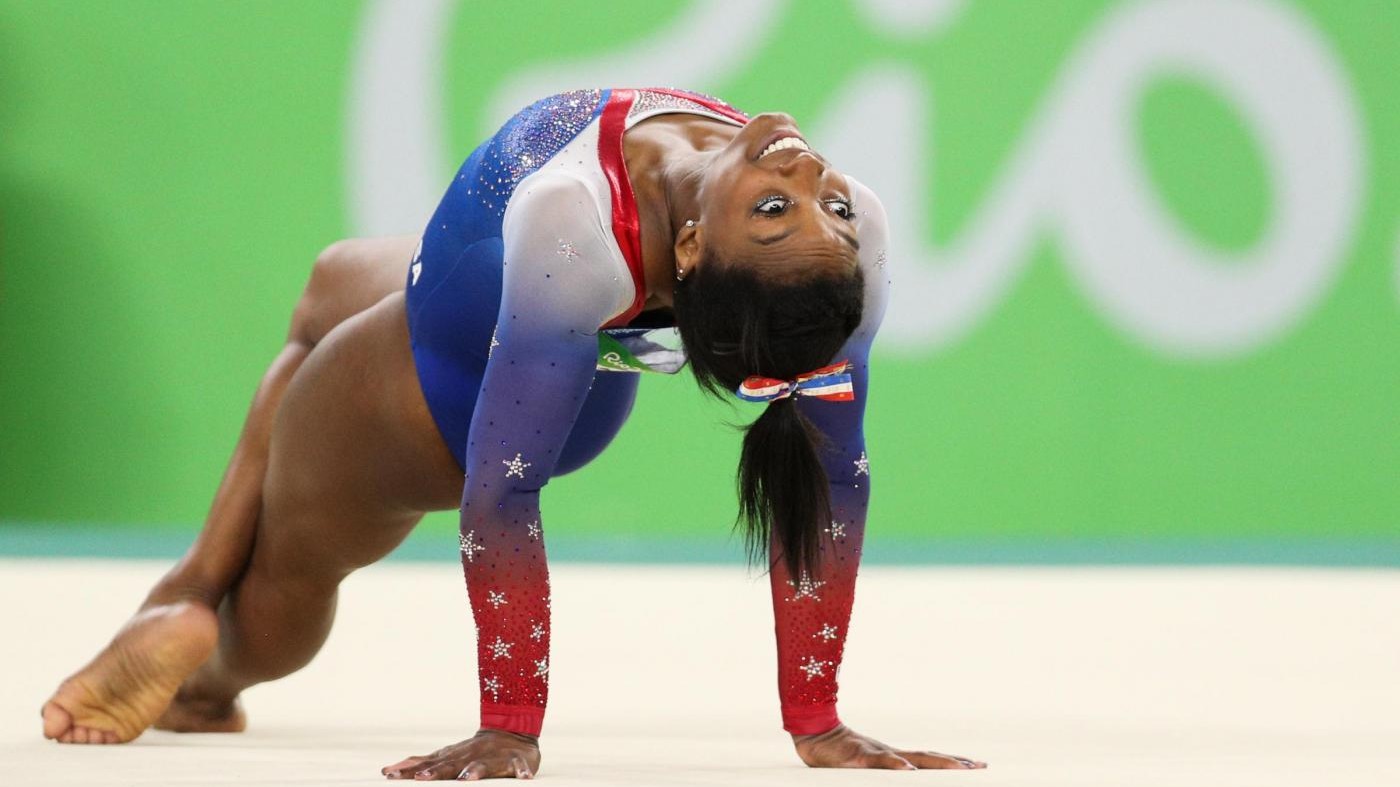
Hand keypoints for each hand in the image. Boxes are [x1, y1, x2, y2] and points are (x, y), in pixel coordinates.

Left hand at [382, 729, 540, 779]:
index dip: (411, 771)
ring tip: (467, 779)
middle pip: (452, 765)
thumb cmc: (474, 750)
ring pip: (484, 765)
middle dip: (437, 772)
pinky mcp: (516, 760)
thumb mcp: (445, 755)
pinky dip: (522, 771)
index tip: (391, 776)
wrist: (512, 731)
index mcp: (454, 757)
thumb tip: (387, 770)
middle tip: (421, 778)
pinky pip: (520, 766)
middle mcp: (471, 756)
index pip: (429, 764)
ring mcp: (494, 758)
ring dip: (475, 771)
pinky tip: (524, 778)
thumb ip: (419, 763)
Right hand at [792, 724, 985, 769]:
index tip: (977, 765)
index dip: (953, 762)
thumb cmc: (838, 753)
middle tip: (982, 767)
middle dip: (956, 764)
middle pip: (930, 758)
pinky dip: (895, 766)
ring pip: (913, 759)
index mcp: (894, 757)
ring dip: (937, 764)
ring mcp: (877, 754)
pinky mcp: (859, 758)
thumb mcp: (865, 765)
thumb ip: (885, 769)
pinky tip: (907, 771)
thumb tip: (905, 774)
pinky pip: (880, 762)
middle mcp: (891, 754)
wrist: (813, 735)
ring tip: (960, 769)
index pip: (930, 759)